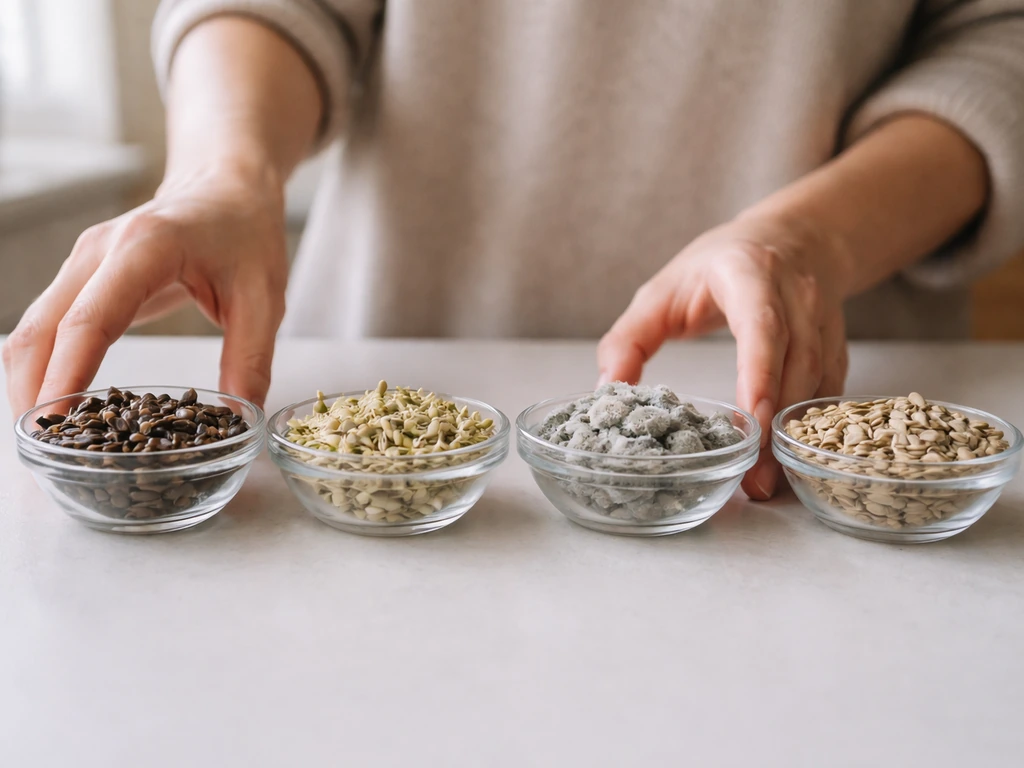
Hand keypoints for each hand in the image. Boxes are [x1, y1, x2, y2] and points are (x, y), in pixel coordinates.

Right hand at [3, 161, 288, 415]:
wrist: (226, 185)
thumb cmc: (246, 233)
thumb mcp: (265, 297)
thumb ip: (252, 357)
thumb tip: (239, 418)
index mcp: (145, 248)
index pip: (90, 319)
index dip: (67, 373)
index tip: (58, 420)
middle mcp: (99, 251)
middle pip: (41, 328)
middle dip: (34, 390)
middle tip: (43, 447)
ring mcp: (82, 260)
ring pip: (32, 328)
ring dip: (29, 381)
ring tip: (45, 437)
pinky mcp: (81, 275)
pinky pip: (47, 324)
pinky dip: (44, 364)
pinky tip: (58, 403)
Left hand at [597, 213, 851, 499]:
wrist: (792, 239)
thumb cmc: (717, 266)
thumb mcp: (662, 290)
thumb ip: (629, 338)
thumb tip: (605, 389)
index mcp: (751, 275)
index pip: (763, 326)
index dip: (760, 373)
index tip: (751, 419)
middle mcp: (798, 297)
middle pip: (795, 365)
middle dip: (775, 426)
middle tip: (754, 480)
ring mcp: (824, 321)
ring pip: (817, 383)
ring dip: (791, 436)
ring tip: (765, 483)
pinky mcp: (836, 346)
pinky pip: (828, 391)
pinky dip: (807, 428)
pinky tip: (785, 461)